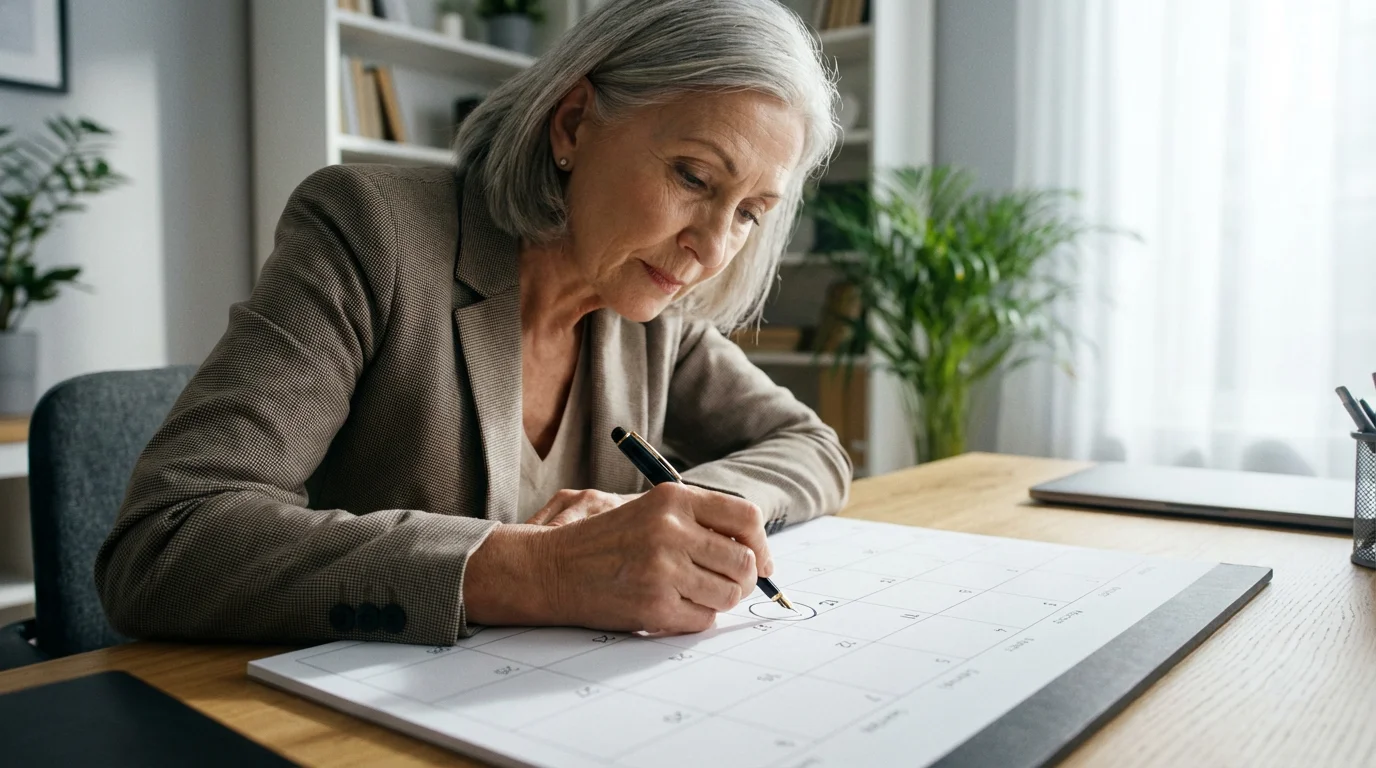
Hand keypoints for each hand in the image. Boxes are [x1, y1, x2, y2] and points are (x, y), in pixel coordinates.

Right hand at [539, 483, 773, 633]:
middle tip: (727, 584)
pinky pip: (703, 620)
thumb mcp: (651, 511)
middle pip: (744, 561)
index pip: (746, 517)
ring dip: (719, 600)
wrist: (552, 569)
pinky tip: (672, 607)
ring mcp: (663, 569)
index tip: (761, 560)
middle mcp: (671, 530)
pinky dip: (695, 618)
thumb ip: (699, 522)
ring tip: (694, 595)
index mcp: (674, 498)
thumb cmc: (605, 541)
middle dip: (743, 579)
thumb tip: (756, 553)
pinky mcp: (655, 605)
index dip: (761, 543)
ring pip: (729, 594)